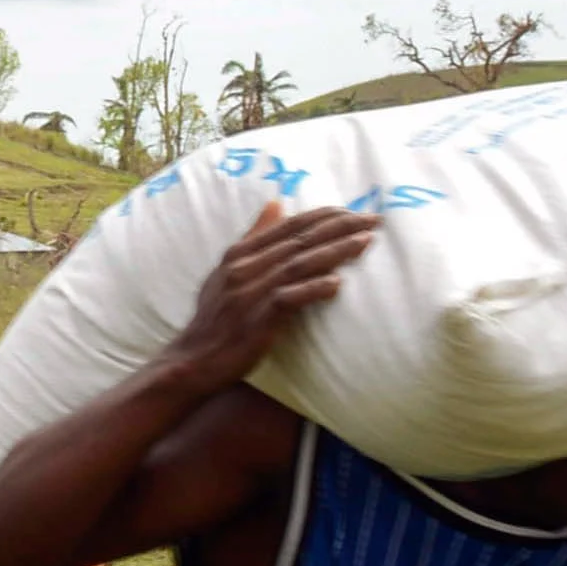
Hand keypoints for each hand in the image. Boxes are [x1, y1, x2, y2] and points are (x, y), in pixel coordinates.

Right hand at [152, 201, 381, 393]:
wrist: (192, 361)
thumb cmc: (216, 319)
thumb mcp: (227, 272)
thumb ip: (254, 238)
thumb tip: (276, 204)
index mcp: (239, 254)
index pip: (288, 225)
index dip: (324, 215)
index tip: (356, 211)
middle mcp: (243, 268)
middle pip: (299, 240)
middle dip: (340, 227)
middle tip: (374, 220)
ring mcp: (248, 294)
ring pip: (298, 265)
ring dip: (334, 252)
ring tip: (365, 242)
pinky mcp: (255, 321)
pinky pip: (288, 299)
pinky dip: (313, 289)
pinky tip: (337, 284)